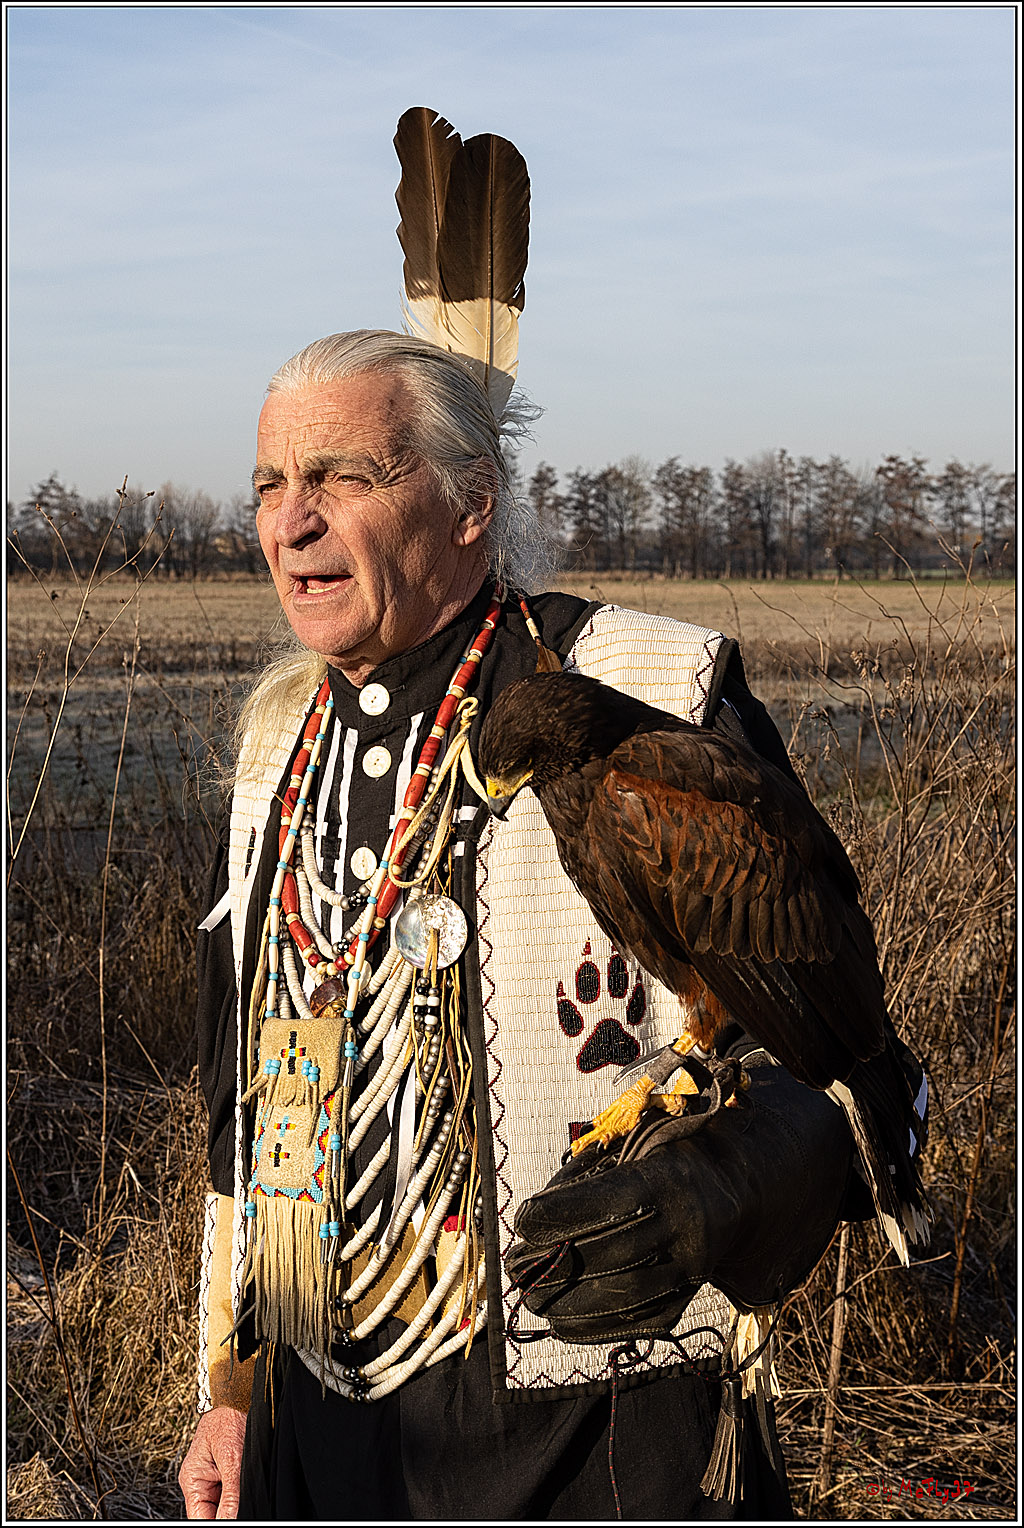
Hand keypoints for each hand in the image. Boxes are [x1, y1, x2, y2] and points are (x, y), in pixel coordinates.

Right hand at [179, 1406, 246, 1519]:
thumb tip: (228, 1520)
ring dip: (236, 1504)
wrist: (238, 1395)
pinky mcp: (227, 1472)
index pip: (200, 1517)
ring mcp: (214, 1478)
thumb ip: (230, 1493)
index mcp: (192, 1479)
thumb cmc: (229, 1417)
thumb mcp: (232, 1458)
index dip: (216, 1523)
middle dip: (228, 1514)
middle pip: (211, 1513)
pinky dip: (240, 1495)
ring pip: (223, 1505)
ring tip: (248, 1493)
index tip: (233, 1520)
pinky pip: (232, 1493)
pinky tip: (250, 1489)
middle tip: (247, 1508)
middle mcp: (200, 1481)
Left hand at [505, 1061, 853, 1341]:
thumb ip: (593, 1171)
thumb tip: (536, 1211)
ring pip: (627, 1293)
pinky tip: (560, 1323)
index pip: (609, 1200)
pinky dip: (597, 1326)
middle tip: (515, 1265)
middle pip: (612, 1250)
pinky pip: (642, 1319)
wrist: (733, 1191)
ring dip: (570, 1302)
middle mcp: (686, 1225)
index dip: (562, 1213)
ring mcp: (693, 1265)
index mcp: (670, 1178)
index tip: (524, 1220)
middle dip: (556, 1261)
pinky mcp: (690, 1294)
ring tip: (531, 1298)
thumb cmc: (666, 1159)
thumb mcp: (638, 1144)